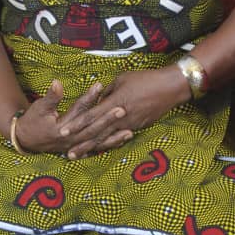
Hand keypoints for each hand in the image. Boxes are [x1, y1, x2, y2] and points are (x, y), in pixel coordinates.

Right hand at [14, 79, 131, 155]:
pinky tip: (122, 140)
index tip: (100, 86)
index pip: (77, 111)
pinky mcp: (78, 150)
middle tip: (122, 109)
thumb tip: (57, 83)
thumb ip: (51, 96)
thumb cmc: (32, 121)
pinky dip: (109, 145)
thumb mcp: (39, 107)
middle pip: (92, 129)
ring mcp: (75, 147)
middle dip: (108, 119)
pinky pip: (96, 148)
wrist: (25, 139)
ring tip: (130, 131)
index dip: (88, 98)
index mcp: (60, 128)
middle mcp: (70, 139)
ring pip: (97, 142)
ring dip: (114, 137)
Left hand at [55, 66, 188, 158]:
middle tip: (67, 153)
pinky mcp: (138, 127)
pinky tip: (100, 151)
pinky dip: (108, 145)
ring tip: (80, 156)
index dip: (77, 125)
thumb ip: (108, 92)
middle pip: (97, 133)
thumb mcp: (122, 79)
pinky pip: (120, 138)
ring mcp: (130, 125)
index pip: (91, 116)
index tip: (64, 131)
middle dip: (82, 144)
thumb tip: (99, 101)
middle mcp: (121, 117)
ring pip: (108, 139)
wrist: (170, 88)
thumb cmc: (145, 79)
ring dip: (93, 148)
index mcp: (115, 103)